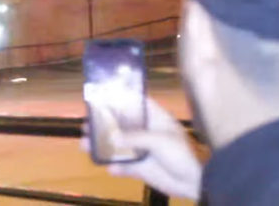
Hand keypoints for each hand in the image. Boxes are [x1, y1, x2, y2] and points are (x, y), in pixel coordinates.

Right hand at [82, 98, 202, 199]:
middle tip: (85, 123)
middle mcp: (146, 132)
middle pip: (121, 125)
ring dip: (102, 146)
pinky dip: (114, 167)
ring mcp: (142, 150)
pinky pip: (123, 166)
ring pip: (118, 146)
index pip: (135, 104)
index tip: (101, 96)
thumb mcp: (159, 140)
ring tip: (84, 144)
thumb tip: (113, 136)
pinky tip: (108, 167)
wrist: (194, 182)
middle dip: (104, 124)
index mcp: (155, 119)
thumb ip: (135, 137)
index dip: (120, 99)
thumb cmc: (180, 154)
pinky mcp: (140, 168)